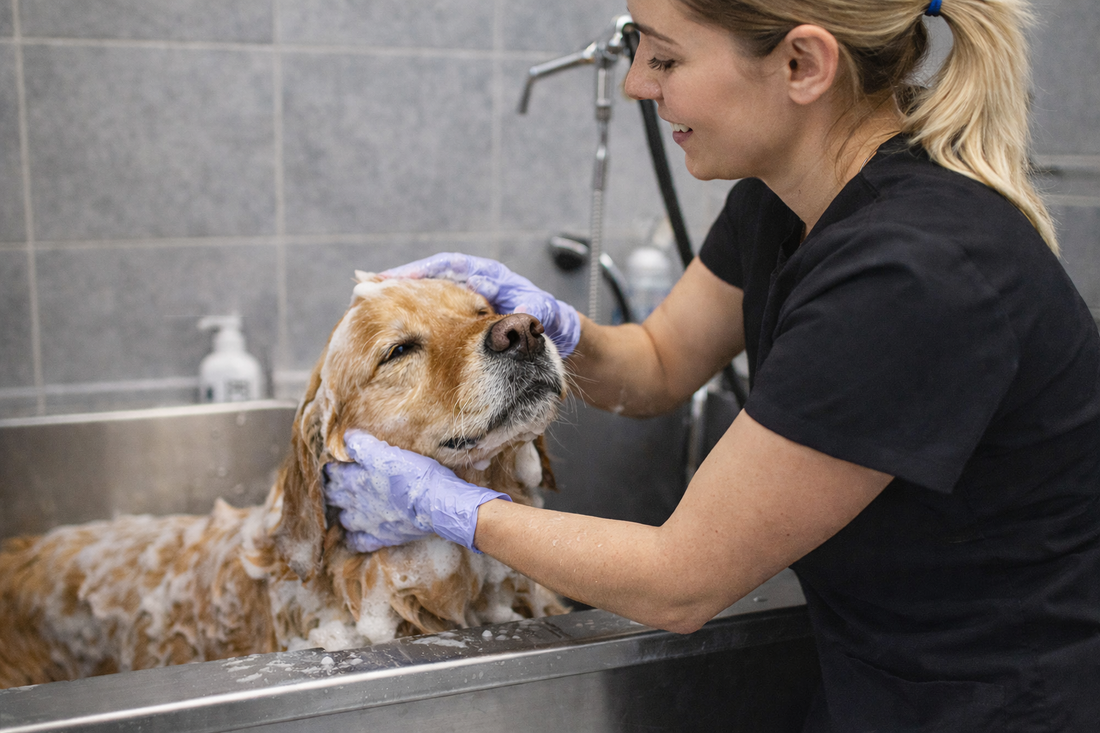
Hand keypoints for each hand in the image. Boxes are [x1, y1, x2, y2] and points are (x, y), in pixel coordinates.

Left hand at [322, 430, 510, 552]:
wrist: (436, 504)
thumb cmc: (414, 474)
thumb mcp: (387, 452)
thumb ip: (362, 444)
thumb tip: (346, 436)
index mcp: (354, 480)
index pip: (333, 472)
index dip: (332, 467)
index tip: (333, 463)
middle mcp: (355, 503)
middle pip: (333, 496)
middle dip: (332, 489)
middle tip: (335, 483)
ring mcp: (367, 523)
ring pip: (343, 519)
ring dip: (342, 512)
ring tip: (345, 507)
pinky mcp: (381, 537)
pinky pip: (358, 542)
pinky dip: (354, 539)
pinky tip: (355, 535)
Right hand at [382, 253, 580, 356]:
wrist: (556, 338)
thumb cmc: (551, 320)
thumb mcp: (545, 313)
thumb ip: (533, 311)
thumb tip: (522, 313)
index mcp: (489, 276)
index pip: (448, 266)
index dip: (419, 271)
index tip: (391, 278)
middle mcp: (472, 283)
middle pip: (428, 276)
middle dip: (396, 281)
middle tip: (363, 287)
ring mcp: (464, 301)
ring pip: (426, 295)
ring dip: (397, 297)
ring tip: (365, 299)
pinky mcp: (461, 321)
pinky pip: (431, 315)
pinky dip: (409, 317)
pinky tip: (388, 326)